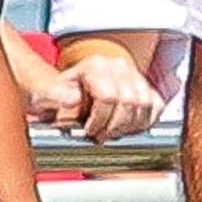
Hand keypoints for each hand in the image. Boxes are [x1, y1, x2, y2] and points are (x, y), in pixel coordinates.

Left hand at [40, 49, 165, 143]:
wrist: (65, 93)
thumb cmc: (55, 97)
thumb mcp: (45, 96)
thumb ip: (54, 96)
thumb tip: (72, 99)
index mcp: (96, 65)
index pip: (109, 97)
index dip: (100, 121)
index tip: (89, 132)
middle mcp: (118, 65)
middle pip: (129, 103)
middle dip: (115, 127)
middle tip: (100, 137)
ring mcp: (135, 75)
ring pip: (146, 106)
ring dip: (129, 127)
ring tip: (112, 133)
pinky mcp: (145, 87)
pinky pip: (157, 107)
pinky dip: (145, 122)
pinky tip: (128, 129)